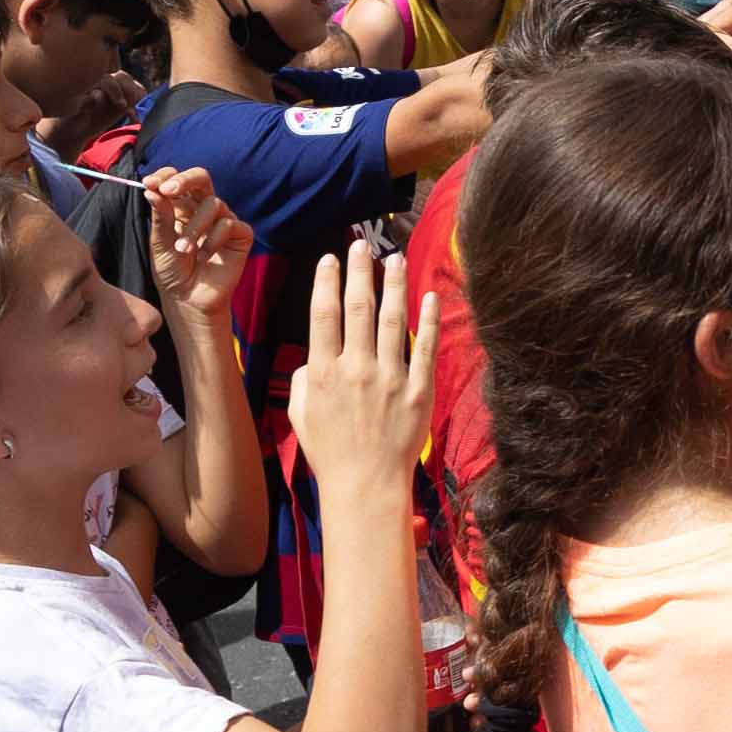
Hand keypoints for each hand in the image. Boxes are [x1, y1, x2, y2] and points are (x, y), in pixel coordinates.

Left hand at [141, 164, 252, 324]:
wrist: (188, 300)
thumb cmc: (172, 271)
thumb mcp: (159, 242)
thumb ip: (160, 215)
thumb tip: (152, 189)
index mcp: (180, 206)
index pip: (175, 179)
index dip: (165, 176)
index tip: (150, 183)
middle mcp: (202, 208)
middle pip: (201, 177)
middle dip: (184, 180)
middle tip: (169, 190)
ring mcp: (223, 220)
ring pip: (213, 204)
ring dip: (194, 227)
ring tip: (183, 250)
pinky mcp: (240, 235)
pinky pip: (229, 224)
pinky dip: (214, 239)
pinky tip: (205, 255)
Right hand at [284, 235, 439, 510]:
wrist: (366, 488)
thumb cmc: (331, 454)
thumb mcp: (301, 416)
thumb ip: (304, 380)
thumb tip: (313, 356)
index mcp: (324, 373)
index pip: (324, 315)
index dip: (327, 282)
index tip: (331, 258)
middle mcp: (357, 370)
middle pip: (358, 308)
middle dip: (359, 271)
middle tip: (362, 243)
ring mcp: (391, 379)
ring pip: (392, 320)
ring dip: (393, 285)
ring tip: (394, 258)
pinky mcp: (419, 392)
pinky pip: (425, 349)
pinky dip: (428, 321)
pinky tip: (430, 296)